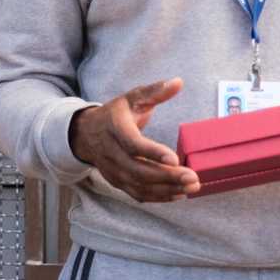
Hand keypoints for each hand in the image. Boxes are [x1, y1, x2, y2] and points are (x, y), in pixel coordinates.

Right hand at [68, 78, 199, 201]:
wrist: (86, 134)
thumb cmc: (115, 114)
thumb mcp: (132, 97)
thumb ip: (155, 91)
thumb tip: (179, 82)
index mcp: (115, 128)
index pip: (133, 144)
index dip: (153, 153)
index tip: (175, 158)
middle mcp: (112, 153)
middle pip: (139, 170)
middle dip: (167, 177)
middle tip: (193, 178)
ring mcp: (113, 170)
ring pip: (139, 186)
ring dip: (166, 189)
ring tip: (191, 188)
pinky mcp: (117, 182)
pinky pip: (138, 194)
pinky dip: (158, 197)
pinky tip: (178, 194)